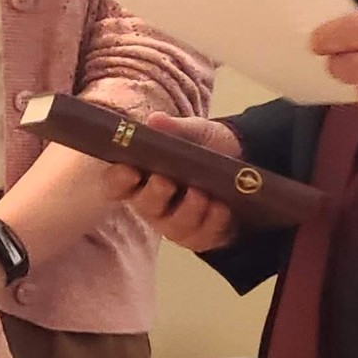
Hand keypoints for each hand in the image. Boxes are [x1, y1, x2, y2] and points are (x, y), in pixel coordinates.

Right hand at [122, 113, 240, 252]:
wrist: (241, 166)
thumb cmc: (203, 148)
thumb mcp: (194, 133)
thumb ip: (175, 128)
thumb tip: (155, 120)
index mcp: (141, 176)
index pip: (117, 183)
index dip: (118, 179)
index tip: (127, 169)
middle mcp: (152, 203)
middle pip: (144, 205)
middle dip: (155, 194)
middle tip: (165, 181)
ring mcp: (174, 223)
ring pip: (174, 224)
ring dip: (187, 210)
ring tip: (200, 194)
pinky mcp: (199, 236)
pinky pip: (202, 235)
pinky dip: (212, 221)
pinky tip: (220, 208)